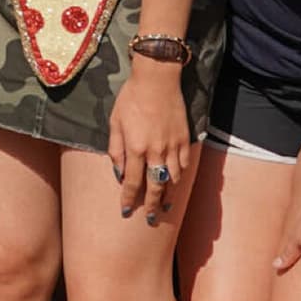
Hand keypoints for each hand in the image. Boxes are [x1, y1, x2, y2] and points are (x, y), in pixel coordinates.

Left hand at [105, 59, 193, 221]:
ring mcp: (173, 146)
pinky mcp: (185, 139)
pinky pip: (185, 164)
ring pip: (173, 178)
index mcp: (136, 148)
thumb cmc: (131, 98)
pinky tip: (176, 181)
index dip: (129, 199)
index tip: (126, 211)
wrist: (157, 79)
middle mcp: (156, 151)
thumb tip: (118, 173)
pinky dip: (181, 176)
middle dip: (153, 206)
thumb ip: (116, 150)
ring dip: (169, 195)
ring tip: (166, 206)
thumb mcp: (114, 122)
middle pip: (156, 186)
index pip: (132, 182)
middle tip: (152, 220)